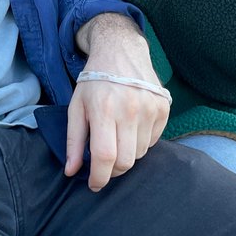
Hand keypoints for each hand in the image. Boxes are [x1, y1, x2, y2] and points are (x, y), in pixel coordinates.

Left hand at [68, 14, 168, 190]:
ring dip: (127, 154)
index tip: (94, 184)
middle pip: (126, 161)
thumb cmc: (94, 81)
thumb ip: (74, 141)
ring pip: (141, 153)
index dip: (99, 177)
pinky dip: (141, 142)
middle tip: (104, 164)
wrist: (120, 51)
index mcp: (104, 110)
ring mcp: (150, 109)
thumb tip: (71, 172)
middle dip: (113, 170)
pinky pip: (154, 141)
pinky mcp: (163, 108)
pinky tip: (131, 127)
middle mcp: (130, 110)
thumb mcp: (76, 108)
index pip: (106, 157)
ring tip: (117, 138)